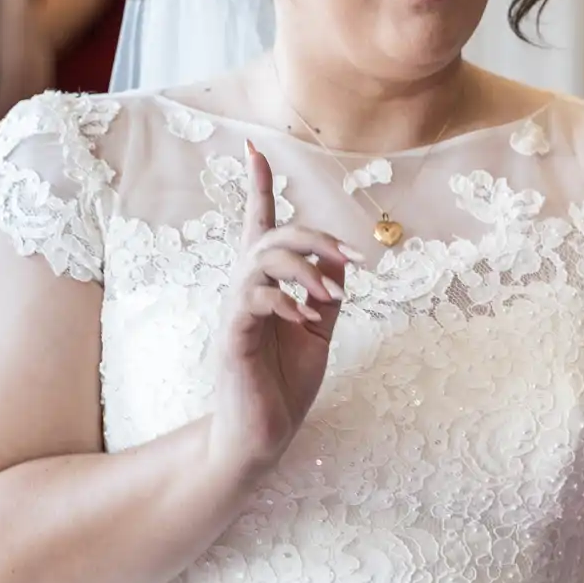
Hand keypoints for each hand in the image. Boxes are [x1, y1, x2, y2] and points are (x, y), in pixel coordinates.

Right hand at [206, 142, 355, 481]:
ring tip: (328, 297)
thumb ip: (327, 293)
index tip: (255, 148)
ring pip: (260, 259)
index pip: (259, 224)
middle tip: (350, 258)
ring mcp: (236, 311)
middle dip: (312, 236)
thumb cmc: (284, 382)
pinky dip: (285, 302)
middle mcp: (245, 290)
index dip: (258, 186)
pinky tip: (303, 320)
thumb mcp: (319, 330)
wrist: (262, 434)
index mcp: (267, 285)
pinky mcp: (233, 336)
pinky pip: (253, 298)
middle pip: (270, 235)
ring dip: (303, 269)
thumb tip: (341, 259)